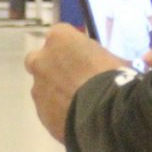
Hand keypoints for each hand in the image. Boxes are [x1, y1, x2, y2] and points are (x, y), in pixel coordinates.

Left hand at [24, 24, 123, 142]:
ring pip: (42, 86)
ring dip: (55, 91)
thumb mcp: (112, 57)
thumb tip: (100, 63)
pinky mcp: (40, 112)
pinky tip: (75, 117)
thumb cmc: (114, 78)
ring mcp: (38, 87)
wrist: (106, 114)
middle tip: (72, 78)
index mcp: (59, 38)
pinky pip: (48, 109)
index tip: (83, 57)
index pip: (60, 35)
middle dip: (51, 66)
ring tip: (78, 102)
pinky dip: (58, 111)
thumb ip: (95, 57)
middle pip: (40, 59)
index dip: (72, 47)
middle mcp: (41, 60)